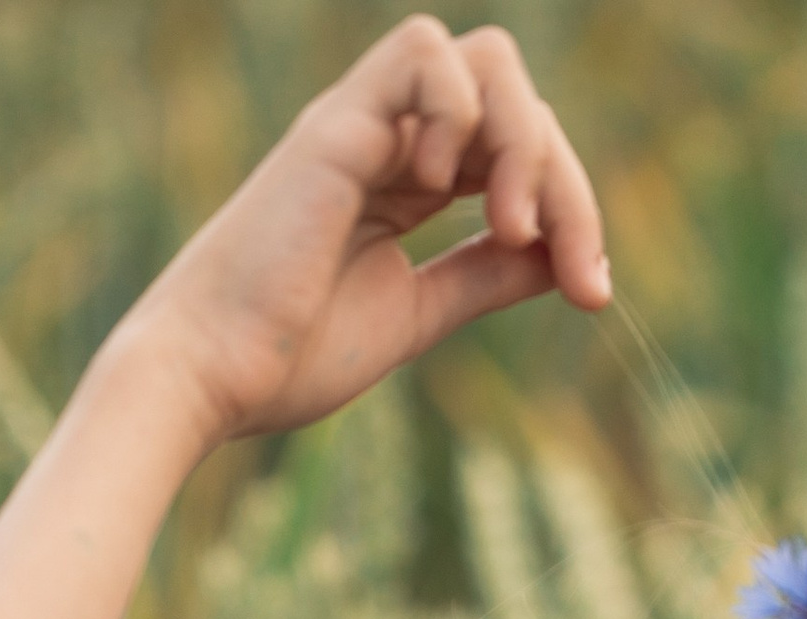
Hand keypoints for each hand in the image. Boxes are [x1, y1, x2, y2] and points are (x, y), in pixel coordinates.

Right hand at [121, 18, 609, 455]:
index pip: (519, 152)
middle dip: (570, 186)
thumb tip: (561, 260)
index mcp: (406, 182)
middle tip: (577, 273)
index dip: (573, 209)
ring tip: (514, 227)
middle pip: (520, 104)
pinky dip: (462, 111)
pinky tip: (446, 187)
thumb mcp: (416, 314)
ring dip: (526, 143)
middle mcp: (390, 140)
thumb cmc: (291, 357)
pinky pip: (425, 52)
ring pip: (487, 61)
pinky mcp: (337, 123)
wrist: (214, 377)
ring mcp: (364, 123)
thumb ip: (483, 277)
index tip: (592, 291)